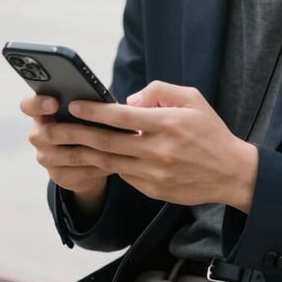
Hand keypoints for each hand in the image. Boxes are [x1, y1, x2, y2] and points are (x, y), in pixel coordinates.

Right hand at [20, 93, 110, 213]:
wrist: (86, 156)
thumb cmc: (87, 121)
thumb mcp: (85, 109)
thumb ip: (87, 102)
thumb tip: (103, 102)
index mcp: (42, 112)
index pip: (28, 105)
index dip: (38, 104)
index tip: (54, 103)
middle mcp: (38, 135)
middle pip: (48, 133)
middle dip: (74, 130)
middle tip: (95, 127)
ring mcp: (46, 158)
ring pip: (69, 155)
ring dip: (94, 150)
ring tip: (116, 144)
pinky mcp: (58, 176)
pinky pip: (79, 172)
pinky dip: (99, 166)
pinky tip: (116, 161)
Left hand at [67, 81, 258, 211]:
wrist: (231, 172)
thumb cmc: (210, 130)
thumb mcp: (192, 99)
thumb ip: (159, 92)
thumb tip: (128, 100)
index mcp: (166, 124)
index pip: (122, 117)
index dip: (95, 111)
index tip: (74, 105)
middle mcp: (157, 151)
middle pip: (106, 143)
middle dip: (74, 134)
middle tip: (51, 128)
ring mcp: (153, 174)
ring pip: (109, 163)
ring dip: (82, 154)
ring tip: (60, 145)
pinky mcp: (152, 190)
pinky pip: (124, 175)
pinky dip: (107, 165)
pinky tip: (92, 157)